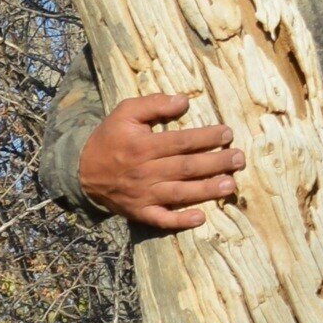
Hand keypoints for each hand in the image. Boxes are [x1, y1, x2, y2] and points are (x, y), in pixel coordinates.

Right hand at [77, 90, 245, 231]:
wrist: (82, 171)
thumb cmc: (110, 137)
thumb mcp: (125, 112)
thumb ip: (154, 103)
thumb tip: (184, 100)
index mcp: (143, 145)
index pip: (181, 141)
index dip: (207, 138)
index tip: (228, 134)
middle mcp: (145, 171)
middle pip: (186, 168)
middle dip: (216, 163)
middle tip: (239, 159)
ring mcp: (143, 195)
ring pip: (180, 193)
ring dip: (207, 190)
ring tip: (232, 185)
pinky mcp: (140, 212)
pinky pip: (162, 220)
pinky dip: (181, 221)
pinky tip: (201, 217)